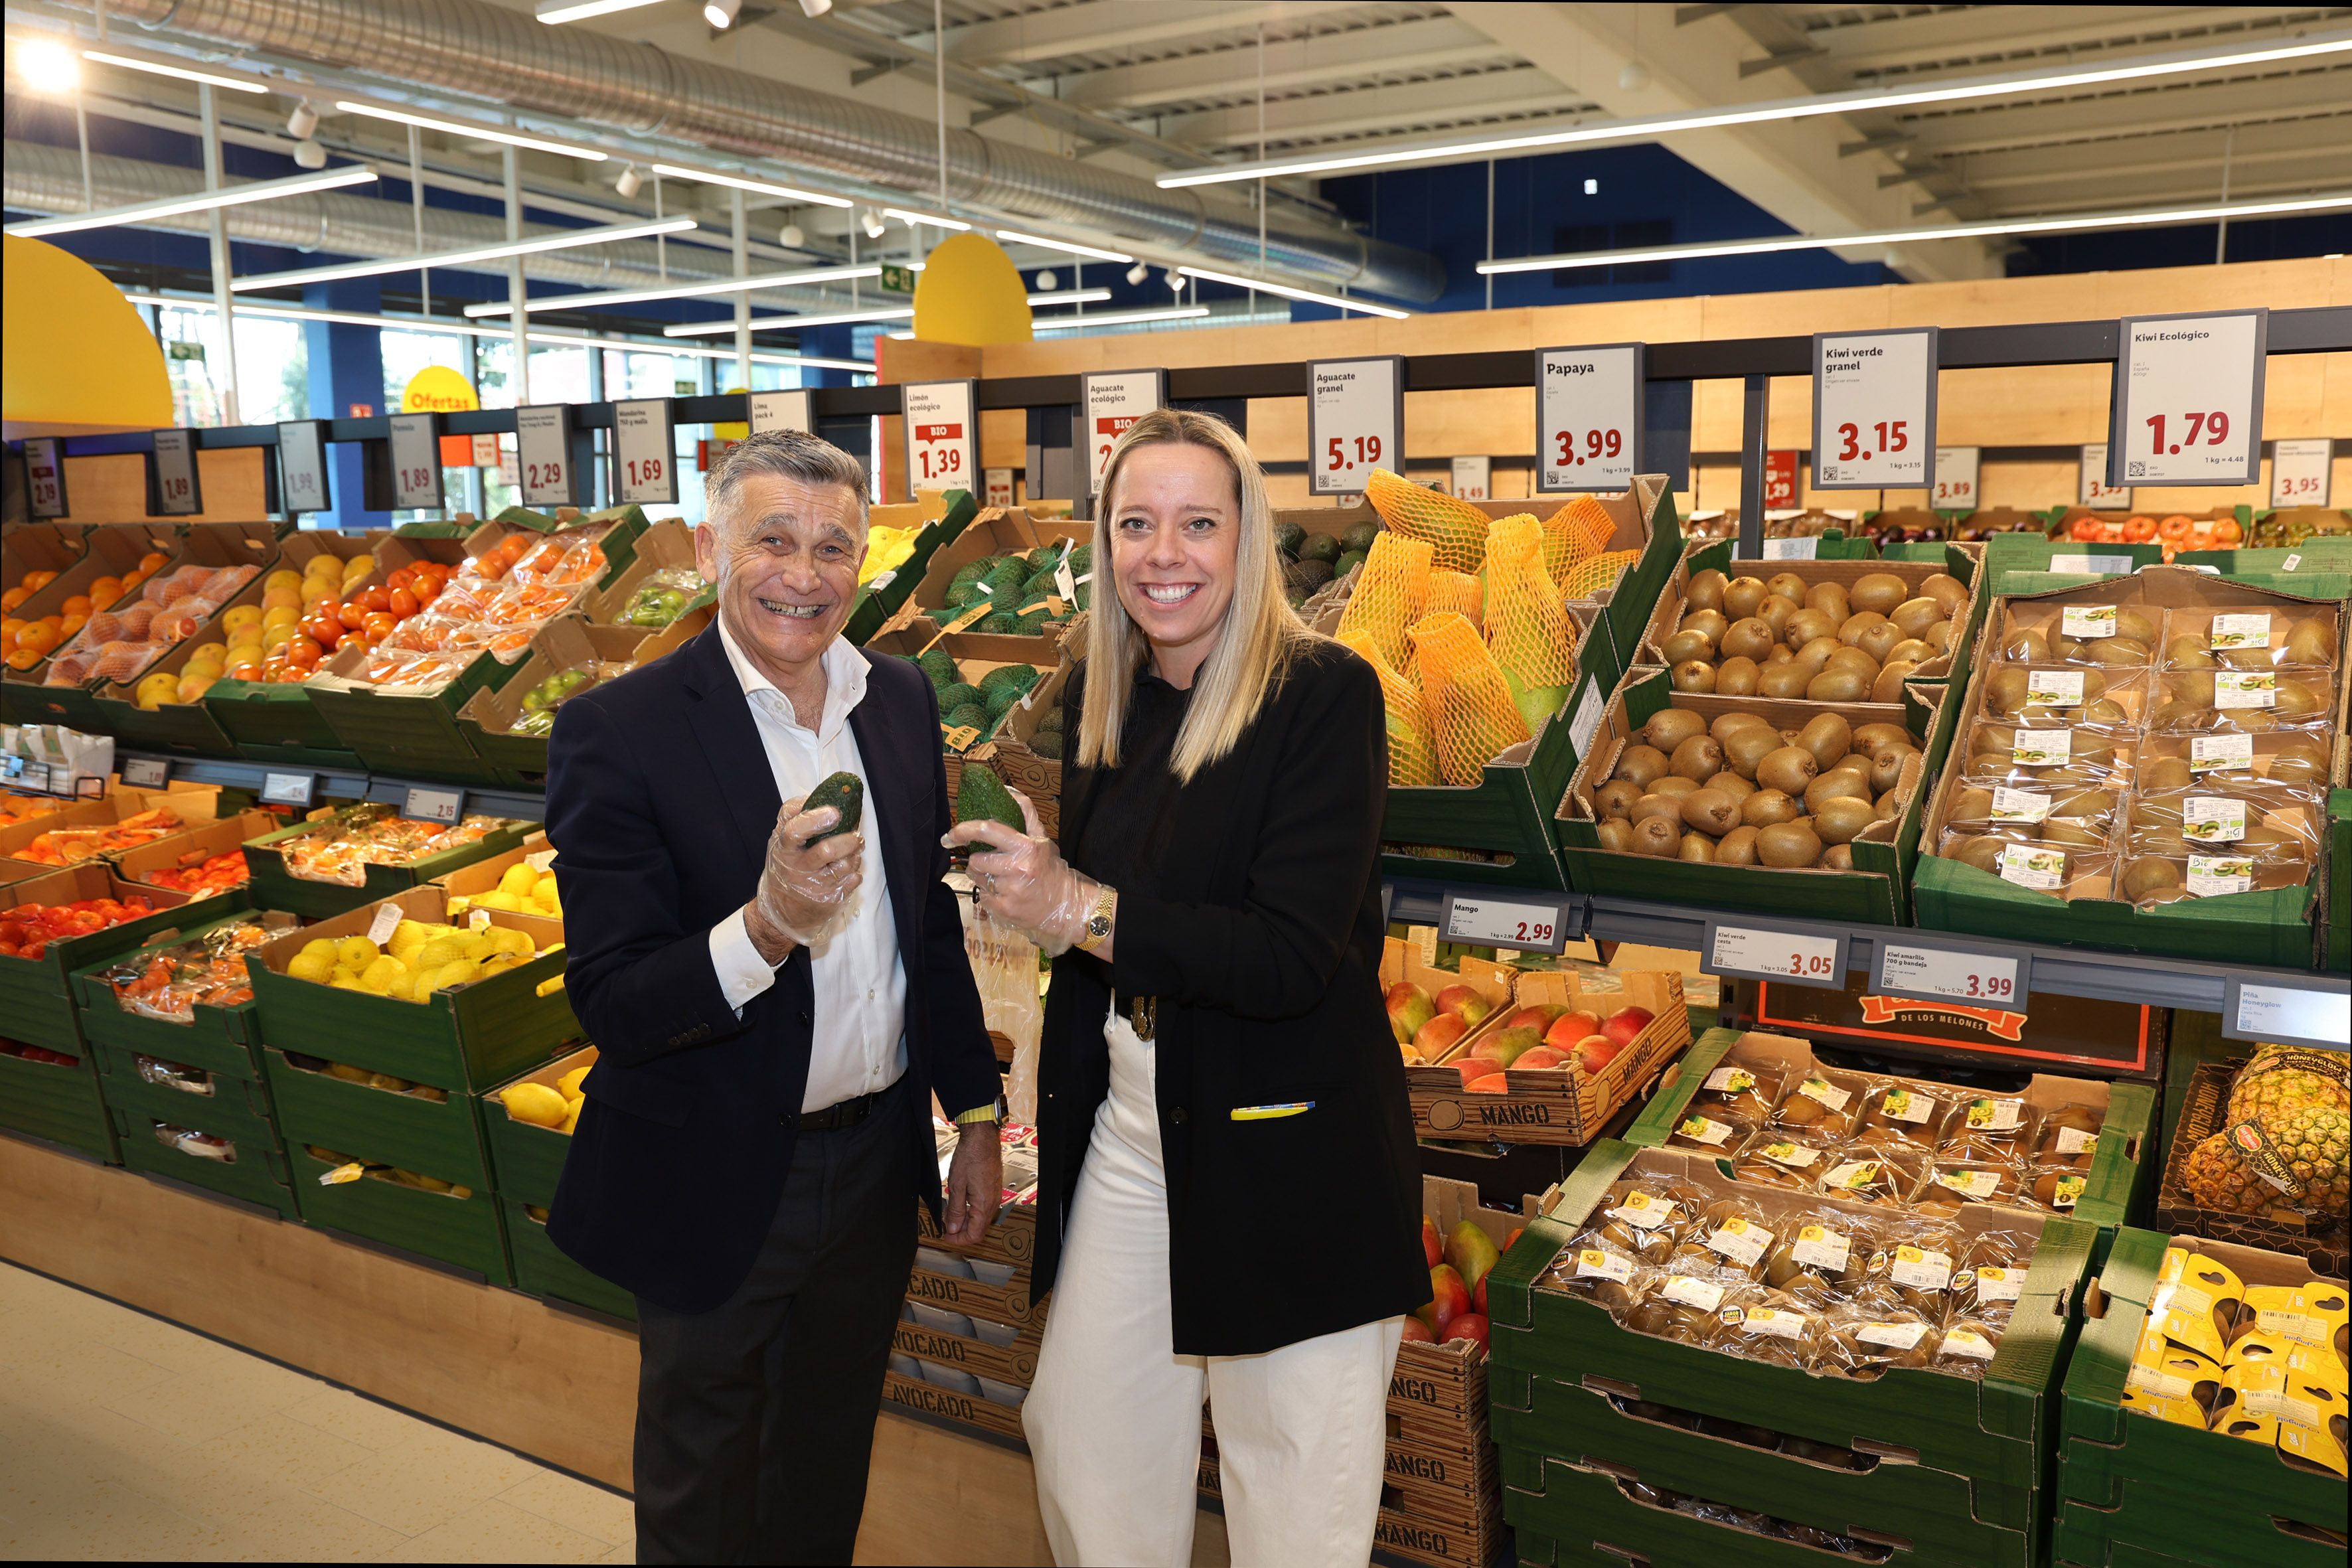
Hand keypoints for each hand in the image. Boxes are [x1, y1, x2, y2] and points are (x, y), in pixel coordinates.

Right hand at [750, 795, 863, 951]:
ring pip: (844, 865)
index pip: (795, 830)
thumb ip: (796, 817)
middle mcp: (796, 868)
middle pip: (825, 850)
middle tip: (856, 835)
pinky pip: (852, 880)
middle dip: (847, 840)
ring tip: (852, 850)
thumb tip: (827, 795)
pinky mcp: (828, 899)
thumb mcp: (781, 842)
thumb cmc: (786, 867)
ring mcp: (813, 886)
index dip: (815, 819)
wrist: (782, 912)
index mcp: (784, 848)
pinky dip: (855, 871)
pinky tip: (847, 870)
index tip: (835, 811)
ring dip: (854, 854)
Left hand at [942, 1122, 1003, 1244]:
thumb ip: (955, 1210)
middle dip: (960, 1230)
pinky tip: (959, 1202)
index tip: (946, 1236)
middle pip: (978, 1229)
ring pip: (980, 1219)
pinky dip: (970, 1210)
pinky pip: (983, 1207)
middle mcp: (992, 1203)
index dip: (958, 1240)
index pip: (974, 1235)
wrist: (982, 1139)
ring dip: (965, 1220)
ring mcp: (994, 1196)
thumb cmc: (971, 1157)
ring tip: (949, 1212)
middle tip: (945, 1225)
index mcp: (983, 1205)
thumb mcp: (956, 1186)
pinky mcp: (993, 1189)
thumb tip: (952, 1228)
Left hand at [946, 790, 1098, 955]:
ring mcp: (1009, 891)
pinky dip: (989, 895)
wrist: (1065, 906)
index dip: (964, 830)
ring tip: (1003, 879)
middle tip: (994, 864)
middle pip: (975, 860)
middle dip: (979, 861)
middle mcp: (1016, 868)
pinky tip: (1006, 894)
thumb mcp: (1041, 839)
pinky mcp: (1003, 909)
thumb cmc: (1050, 869)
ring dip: (984, 878)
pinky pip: (982, 896)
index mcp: (1025, 847)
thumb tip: (1007, 790)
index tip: (950, 835)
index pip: (987, 830)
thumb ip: (1025, 813)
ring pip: (976, 879)